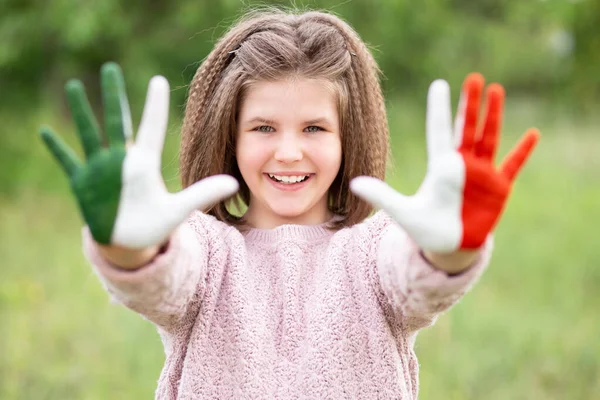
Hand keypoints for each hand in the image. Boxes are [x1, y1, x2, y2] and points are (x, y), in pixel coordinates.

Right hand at [40, 63, 238, 248]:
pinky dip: (57, 148)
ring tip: (75, 87)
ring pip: (89, 135)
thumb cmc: (154, 223)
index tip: (158, 80)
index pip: (150, 128)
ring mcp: (101, 171)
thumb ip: (202, 194)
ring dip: (82, 113)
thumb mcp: (178, 209)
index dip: (154, 105)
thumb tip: (234, 185)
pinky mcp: (84, 184)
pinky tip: (45, 131)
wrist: (130, 242)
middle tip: (110, 68)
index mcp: (144, 163)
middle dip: (114, 98)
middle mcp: (121, 161)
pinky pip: (67, 162)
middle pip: (117, 123)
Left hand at [350, 73, 539, 252]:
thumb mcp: (403, 212)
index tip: (439, 84)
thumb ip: (381, 196)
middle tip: (473, 77)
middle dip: (469, 104)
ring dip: (493, 117)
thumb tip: (352, 183)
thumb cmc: (427, 228)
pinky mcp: (498, 188)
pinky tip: (533, 133)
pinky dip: (522, 151)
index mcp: (440, 167)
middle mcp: (462, 165)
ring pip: (489, 138)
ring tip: (496, 91)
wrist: (449, 247)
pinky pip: (513, 166)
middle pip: (466, 128)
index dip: (440, 108)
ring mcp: (482, 174)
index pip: (439, 131)